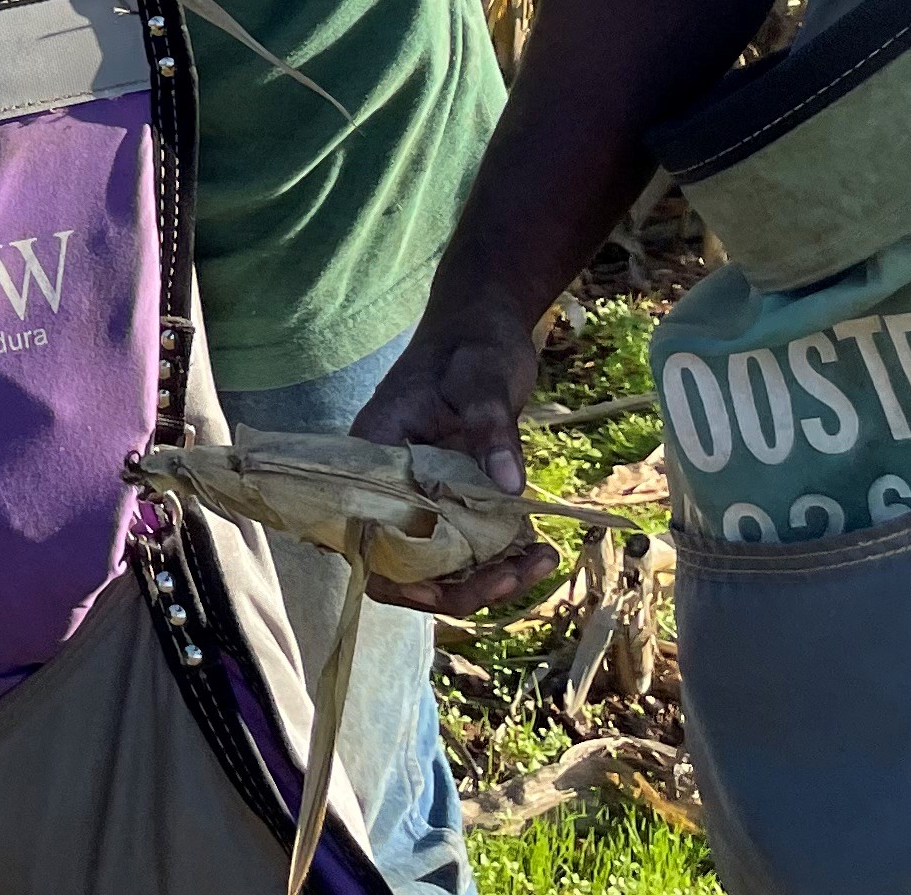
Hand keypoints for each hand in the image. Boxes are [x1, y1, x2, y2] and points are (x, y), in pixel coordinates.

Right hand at [350, 295, 558, 615]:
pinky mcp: (455, 495)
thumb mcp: (483, 379)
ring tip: (542, 561)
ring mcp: (424, 492)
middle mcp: (391, 483)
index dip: (403, 577)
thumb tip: (511, 489)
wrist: (485, 322)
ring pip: (441, 563)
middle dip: (461, 586)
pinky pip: (469, 545)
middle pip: (407, 565)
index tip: (451, 588)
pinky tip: (541, 550)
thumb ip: (491, 430)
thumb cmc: (473, 342)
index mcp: (374, 453)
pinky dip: (502, 558)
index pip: (369, 537)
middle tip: (518, 575)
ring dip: (488, 577)